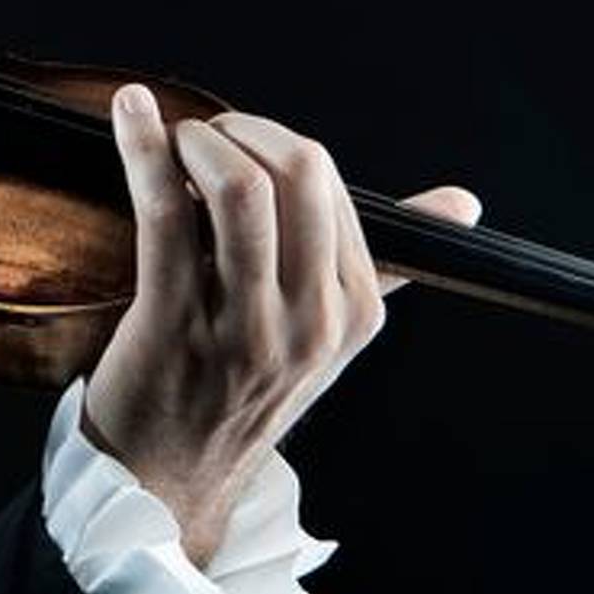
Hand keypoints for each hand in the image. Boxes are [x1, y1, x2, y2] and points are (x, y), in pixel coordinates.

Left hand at [82, 82, 480, 564]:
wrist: (169, 478)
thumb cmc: (242, 388)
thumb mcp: (327, 336)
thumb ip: (385, 264)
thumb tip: (464, 202)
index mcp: (354, 312)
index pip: (328, 185)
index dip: (270, 144)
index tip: (231, 146)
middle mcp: (309, 321)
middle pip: (298, 173)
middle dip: (242, 130)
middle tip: (199, 137)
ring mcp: (243, 327)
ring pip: (238, 190)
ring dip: (195, 140)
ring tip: (167, 138)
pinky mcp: (172, 325)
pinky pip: (163, 214)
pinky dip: (142, 151)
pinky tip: (128, 115)